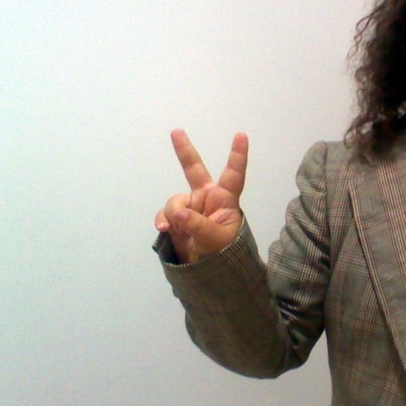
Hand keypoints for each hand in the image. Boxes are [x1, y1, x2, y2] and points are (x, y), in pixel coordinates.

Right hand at [155, 129, 247, 262]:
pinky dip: (163, 221)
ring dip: (174, 214)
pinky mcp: (177, 219)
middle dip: (184, 151)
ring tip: (178, 229)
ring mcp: (191, 207)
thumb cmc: (224, 255)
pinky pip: (165, 214)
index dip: (237, 156)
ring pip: (175, 200)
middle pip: (194, 170)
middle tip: (176, 132)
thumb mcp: (215, 240)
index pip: (234, 175)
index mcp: (225, 200)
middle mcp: (207, 199)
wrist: (209, 273)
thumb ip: (197, 225)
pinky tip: (166, 230)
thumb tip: (178, 212)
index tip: (241, 135)